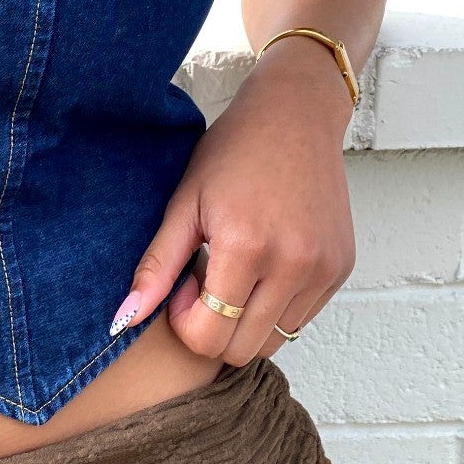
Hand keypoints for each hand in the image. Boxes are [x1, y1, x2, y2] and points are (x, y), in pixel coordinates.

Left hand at [109, 38, 355, 363]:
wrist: (295, 115)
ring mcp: (323, 269)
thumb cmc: (233, 152)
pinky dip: (276, 306)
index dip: (187, 322)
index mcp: (246, 248)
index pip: (209, 337)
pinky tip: (264, 263)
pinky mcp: (341, 268)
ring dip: (247, 318)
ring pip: (274, 340)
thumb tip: (122, 321)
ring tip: (237, 269)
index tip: (185, 284)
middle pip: (241, 349)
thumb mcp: (184, 204)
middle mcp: (293, 264)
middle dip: (215, 325)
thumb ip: (156, 268)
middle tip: (209, 276)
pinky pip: (301, 319)